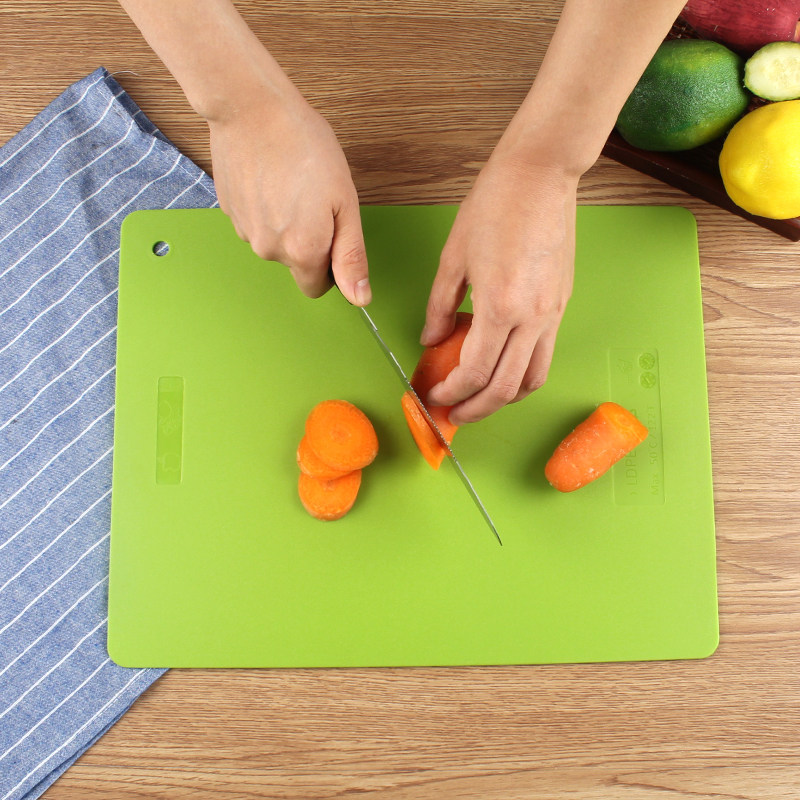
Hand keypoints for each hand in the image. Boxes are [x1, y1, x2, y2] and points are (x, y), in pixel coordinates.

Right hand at [208, 90, 370, 305]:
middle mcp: (269, 250)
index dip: (330, 265)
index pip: (317, 287)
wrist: (252, 108)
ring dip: (286, 223)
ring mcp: (244, 231)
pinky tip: (272, 178)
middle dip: (308, 242)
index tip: (333, 233)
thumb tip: (359, 298)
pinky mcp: (229, 211)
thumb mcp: (345, 202)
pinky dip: (266, 207)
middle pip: (295, 264)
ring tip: (292, 183)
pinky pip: (255, 222)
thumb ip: (351, 256)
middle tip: (314, 199)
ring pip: (274, 243)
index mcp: (302, 251)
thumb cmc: (304, 146)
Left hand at [421, 154, 577, 423]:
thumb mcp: (453, 258)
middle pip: (506, 388)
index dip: (452, 392)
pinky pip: (545, 355)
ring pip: (533, 378)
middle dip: (477, 409)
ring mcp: (553, 313)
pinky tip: (502, 366)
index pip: (475, 373)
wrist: (541, 175)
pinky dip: (522, 373)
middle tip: (454, 414)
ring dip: (505, 398)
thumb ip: (440, 307)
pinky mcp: (562, 304)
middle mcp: (533, 319)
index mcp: (500, 307)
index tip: (434, 396)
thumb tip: (431, 340)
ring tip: (480, 398)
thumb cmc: (494, 206)